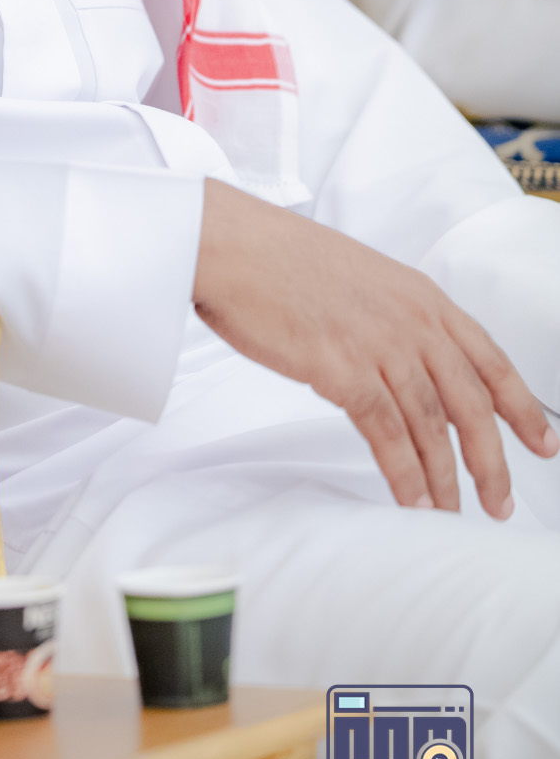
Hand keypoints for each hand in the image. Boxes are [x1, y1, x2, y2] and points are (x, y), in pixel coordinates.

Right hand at [193, 179, 558, 517]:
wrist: (230, 245)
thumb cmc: (276, 258)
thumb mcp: (357, 277)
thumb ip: (391, 317)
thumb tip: (404, 363)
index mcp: (419, 294)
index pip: (489, 358)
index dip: (521, 406)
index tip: (544, 443)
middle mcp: (411, 319)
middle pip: (471, 402)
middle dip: (493, 459)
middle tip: (502, 502)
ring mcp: (380, 343)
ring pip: (432, 425)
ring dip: (447, 478)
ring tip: (455, 514)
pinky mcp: (343, 369)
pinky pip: (388, 435)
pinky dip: (405, 474)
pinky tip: (413, 500)